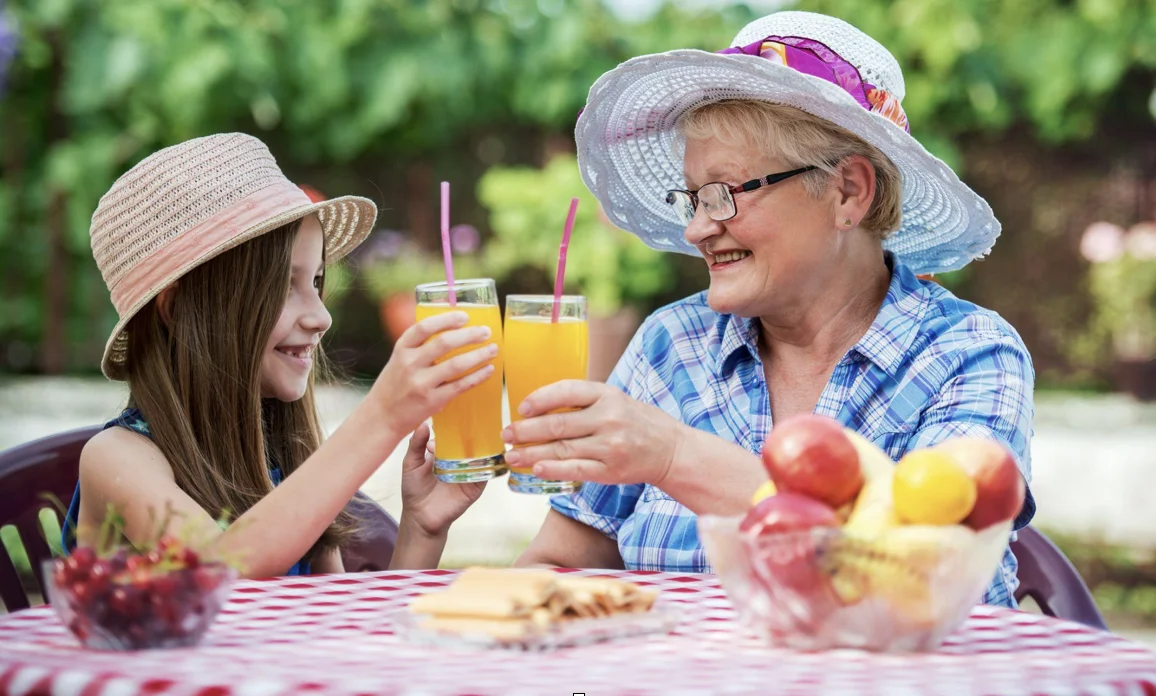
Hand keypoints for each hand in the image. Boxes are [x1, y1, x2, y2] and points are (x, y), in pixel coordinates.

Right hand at [369, 311, 497, 437]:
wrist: (382, 417)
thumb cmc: (395, 385)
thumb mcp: (399, 360)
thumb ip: (419, 347)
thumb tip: (453, 330)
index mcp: (401, 349)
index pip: (423, 327)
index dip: (446, 320)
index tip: (465, 316)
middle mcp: (409, 364)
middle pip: (444, 343)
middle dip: (469, 335)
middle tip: (486, 332)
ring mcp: (420, 383)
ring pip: (455, 365)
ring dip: (478, 355)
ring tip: (492, 349)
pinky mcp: (431, 401)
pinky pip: (460, 386)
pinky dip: (477, 376)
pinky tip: (488, 370)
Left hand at [400, 422, 485, 537]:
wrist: (420, 516)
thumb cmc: (413, 490)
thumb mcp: (411, 463)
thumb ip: (416, 444)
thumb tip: (424, 424)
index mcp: (444, 453)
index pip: (454, 436)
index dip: (455, 426)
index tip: (454, 415)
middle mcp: (459, 461)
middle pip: (470, 444)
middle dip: (472, 433)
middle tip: (473, 419)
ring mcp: (469, 473)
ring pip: (481, 456)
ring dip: (483, 446)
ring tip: (483, 434)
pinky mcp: (476, 486)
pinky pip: (486, 473)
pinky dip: (488, 464)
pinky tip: (485, 456)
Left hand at [500, 380, 684, 486]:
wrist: (670, 449)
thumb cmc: (635, 421)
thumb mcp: (613, 399)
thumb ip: (582, 401)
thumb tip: (536, 408)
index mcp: (607, 394)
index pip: (566, 391)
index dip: (540, 399)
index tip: (521, 408)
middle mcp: (608, 418)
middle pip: (558, 424)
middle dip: (526, 430)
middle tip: (506, 435)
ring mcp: (610, 446)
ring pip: (561, 449)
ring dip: (531, 453)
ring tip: (512, 456)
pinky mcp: (611, 470)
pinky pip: (575, 470)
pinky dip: (553, 469)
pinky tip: (535, 468)